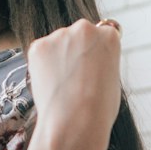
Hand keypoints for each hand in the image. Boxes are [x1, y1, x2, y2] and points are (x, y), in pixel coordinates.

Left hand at [26, 18, 122, 148]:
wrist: (76, 121)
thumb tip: (88, 61)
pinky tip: (50, 84)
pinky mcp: (38, 46)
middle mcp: (85, 28)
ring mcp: (59, 35)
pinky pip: (40, 54)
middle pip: (78, 36)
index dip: (95, 54)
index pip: (101, 35)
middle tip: (75, 79)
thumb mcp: (112, 78)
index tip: (92, 68)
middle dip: (75, 52)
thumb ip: (101, 61)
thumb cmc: (99, 108)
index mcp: (108, 35)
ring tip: (63, 86)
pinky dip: (42, 66)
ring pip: (57, 45)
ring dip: (58, 59)